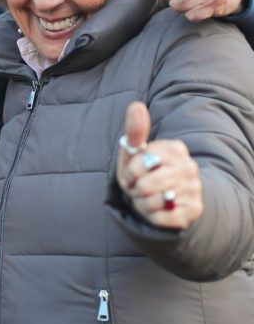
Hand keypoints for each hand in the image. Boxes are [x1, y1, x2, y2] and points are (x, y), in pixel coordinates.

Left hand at [116, 101, 201, 229]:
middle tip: (139, 188)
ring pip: (153, 202)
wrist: (170, 197)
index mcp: (174, 149)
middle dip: (135, 190)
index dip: (129, 173)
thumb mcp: (135, 153)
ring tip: (148, 198)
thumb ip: (135, 131)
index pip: (139, 163)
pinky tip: (157, 209)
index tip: (132, 174)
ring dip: (143, 204)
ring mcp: (194, 188)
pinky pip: (162, 218)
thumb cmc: (145, 172)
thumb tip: (136, 105)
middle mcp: (189, 167)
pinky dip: (152, 216)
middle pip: (145, 185)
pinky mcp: (194, 209)